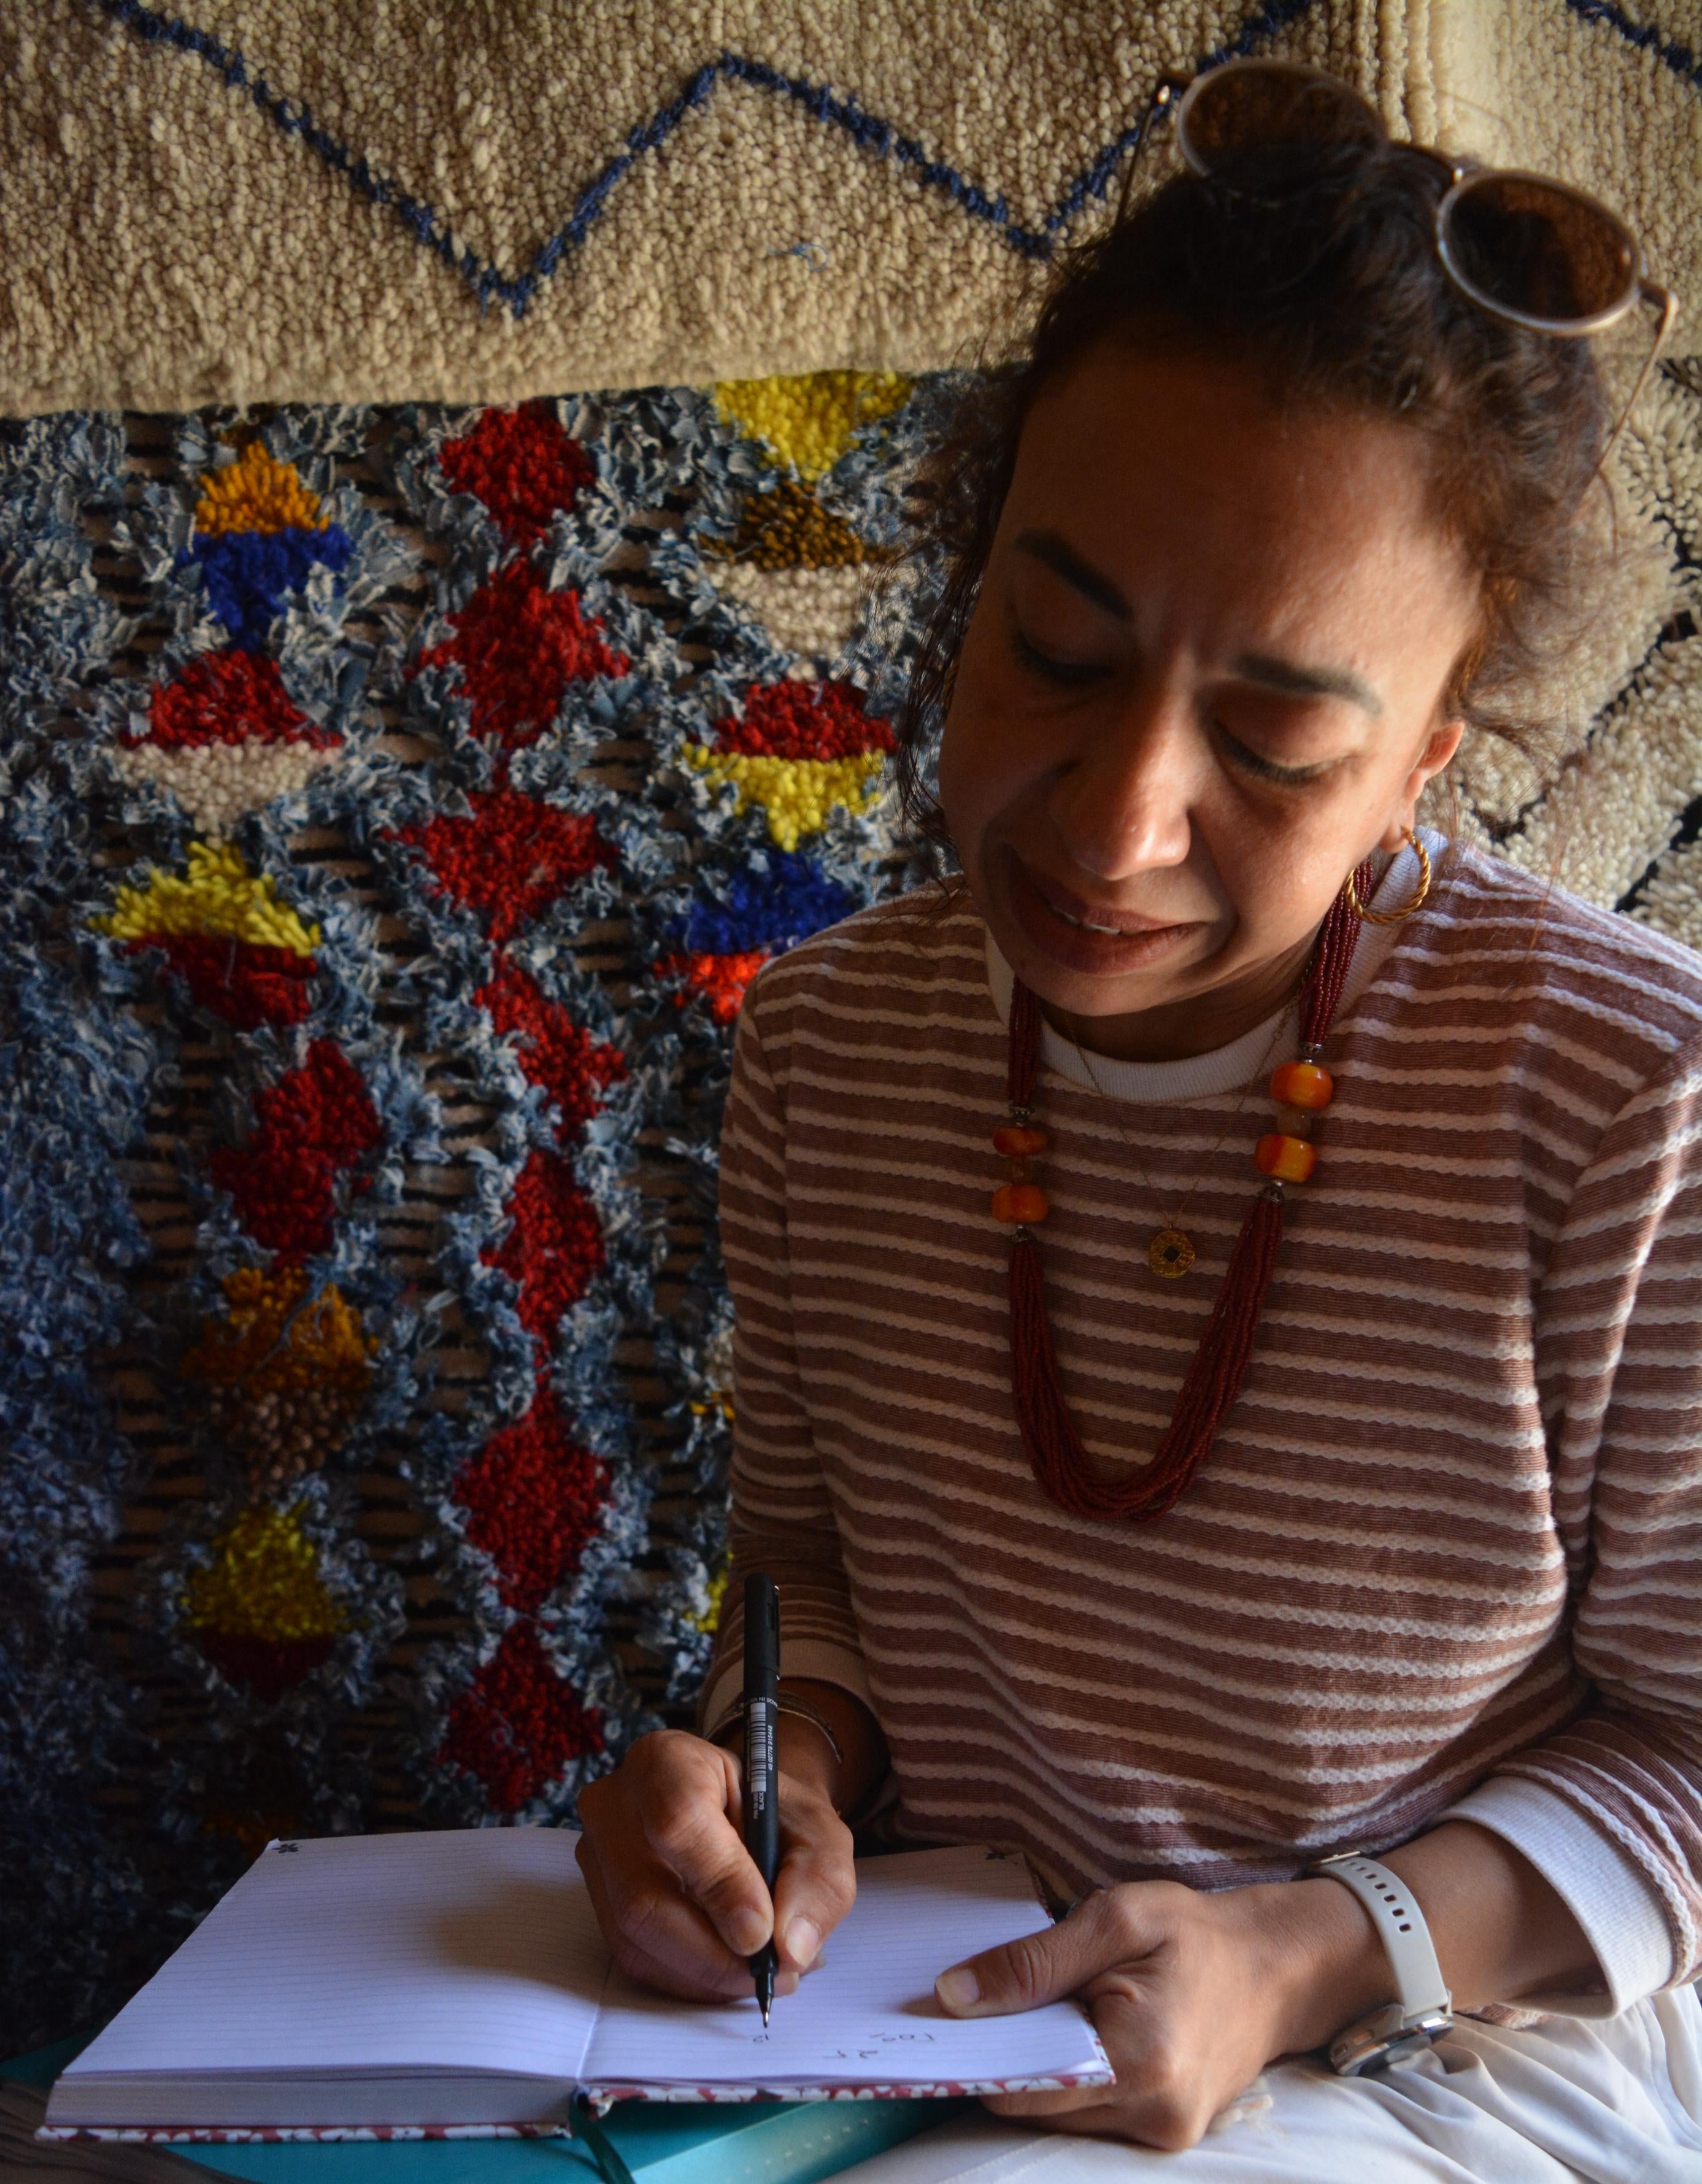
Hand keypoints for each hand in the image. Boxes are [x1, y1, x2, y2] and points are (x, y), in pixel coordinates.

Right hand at [576, 1725, 855, 2002]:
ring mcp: (598, 1856)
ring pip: (637, 1939)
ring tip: (763, 1969)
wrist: (747, 1818)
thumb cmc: (778, 1817)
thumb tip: (789, 1946)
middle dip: (716, 1953)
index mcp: (667, 1760)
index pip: (678, 1821)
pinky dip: (689, 1978)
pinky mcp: (599, 1903)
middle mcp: (614, 1803)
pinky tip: (730, 1969)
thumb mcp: (821, 1834)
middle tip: (774, 1970)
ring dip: (707, 1973)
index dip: (720, 1883)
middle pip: (644, 1898)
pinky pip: (635, 1960)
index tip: (761, 1931)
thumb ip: (817, 1882)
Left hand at [934, 1877, 1354, 2151]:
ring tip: (1058, 2006)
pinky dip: (1076, 2075)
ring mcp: (1165, 2133)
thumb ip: (1033, 1963)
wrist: (1277, 1966)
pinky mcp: (1168, 2133)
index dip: (981, 2052)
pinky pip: (1093, 2114)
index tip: (948, 2019)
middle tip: (1001, 1999)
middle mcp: (1154, 2114)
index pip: (1023, 2085)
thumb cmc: (1197, 1933)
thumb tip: (955, 1997)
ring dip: (1046, 2065)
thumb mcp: (1115, 1919)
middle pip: (1038, 2105)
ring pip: (1062, 2114)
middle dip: (1014, 2053)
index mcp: (1141, 2060)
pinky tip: (1085, 2028)